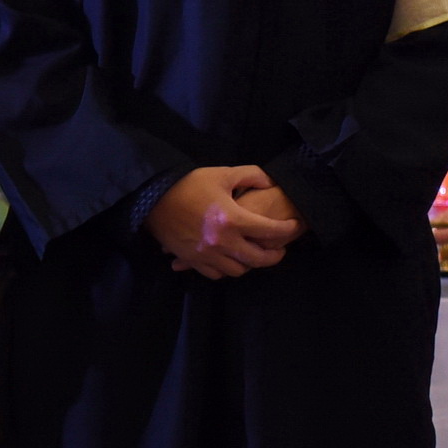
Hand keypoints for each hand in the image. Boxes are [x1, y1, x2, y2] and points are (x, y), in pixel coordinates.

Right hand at [149, 166, 303, 279]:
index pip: (269, 231)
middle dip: (274, 256)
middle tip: (279, 249)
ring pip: (237, 271)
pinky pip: (215, 274)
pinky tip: (231, 259)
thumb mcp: (224, 174)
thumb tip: (270, 183)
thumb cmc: (190, 184)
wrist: (153, 199)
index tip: (294, 226)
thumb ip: (252, 176)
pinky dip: (227, 269)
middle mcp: (221, 242)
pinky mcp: (192, 260)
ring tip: (254, 253)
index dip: (286, 230)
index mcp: (232, 219)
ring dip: (249, 264)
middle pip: (256, 259)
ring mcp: (206, 255)